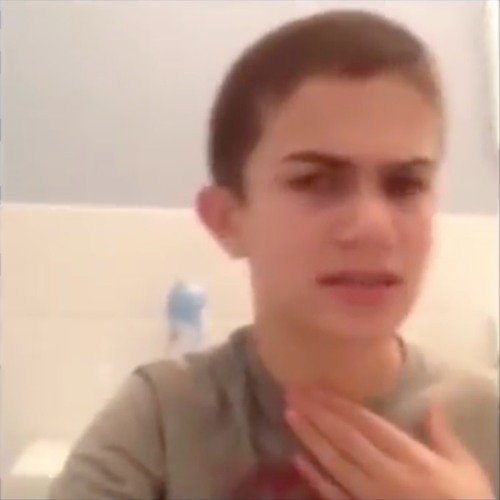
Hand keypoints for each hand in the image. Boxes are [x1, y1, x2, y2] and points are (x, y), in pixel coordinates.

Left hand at [284, 387, 494, 499]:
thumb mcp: (464, 468)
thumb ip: (442, 435)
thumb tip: (430, 403)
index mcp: (409, 457)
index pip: (365, 423)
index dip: (338, 402)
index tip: (315, 385)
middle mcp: (384, 474)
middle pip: (344, 437)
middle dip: (316, 412)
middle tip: (292, 390)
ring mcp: (370, 497)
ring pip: (334, 462)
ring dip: (309, 436)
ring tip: (289, 413)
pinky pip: (335, 496)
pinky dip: (315, 478)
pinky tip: (297, 459)